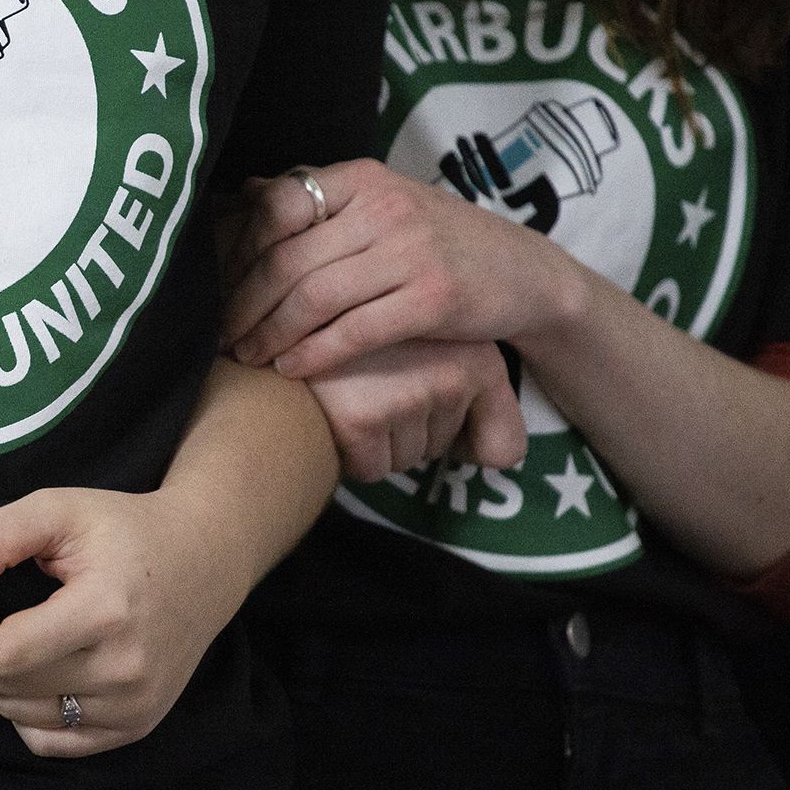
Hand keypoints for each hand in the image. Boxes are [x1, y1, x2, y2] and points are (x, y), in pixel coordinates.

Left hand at [0, 486, 250, 757]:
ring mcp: (134, 706)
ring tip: (19, 629)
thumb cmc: (124, 528)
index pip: (4, 651)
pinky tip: (43, 665)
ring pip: (19, 715)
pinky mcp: (135, 727)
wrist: (205, 559)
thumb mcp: (57, 509)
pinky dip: (28, 709)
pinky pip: (50, 741)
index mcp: (106, 611)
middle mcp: (126, 670)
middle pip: (5, 684)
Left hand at [221, 159, 585, 377]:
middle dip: (244, 304)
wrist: (524, 273)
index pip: (277, 207)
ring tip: (248, 357)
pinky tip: (292, 369)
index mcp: (363, 179)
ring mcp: (412, 252)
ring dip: (271, 334)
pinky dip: (314, 354)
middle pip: (288, 259)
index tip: (213, 286)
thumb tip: (244, 194)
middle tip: (219, 336)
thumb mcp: (382, 205)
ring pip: (315, 297)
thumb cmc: (437, 242)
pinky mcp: (433, 299)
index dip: (236, 251)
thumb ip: (320, 202)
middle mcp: (384, 208)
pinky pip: (355, 330)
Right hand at [304, 339, 526, 481]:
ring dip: (380, 441)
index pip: (505, 450)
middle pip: (442, 451)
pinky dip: (351, 453)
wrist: (285, 320)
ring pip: (406, 460)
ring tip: (354, 392)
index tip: (438, 418)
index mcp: (477, 354)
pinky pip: (372, 469)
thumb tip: (502, 458)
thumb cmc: (361, 341)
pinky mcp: (362, 417)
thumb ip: (483, 403)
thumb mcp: (435, 350)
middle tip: (377, 386)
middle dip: (411, 432)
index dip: (467, 447)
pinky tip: (337, 408)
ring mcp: (407, 394)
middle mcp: (452, 371)